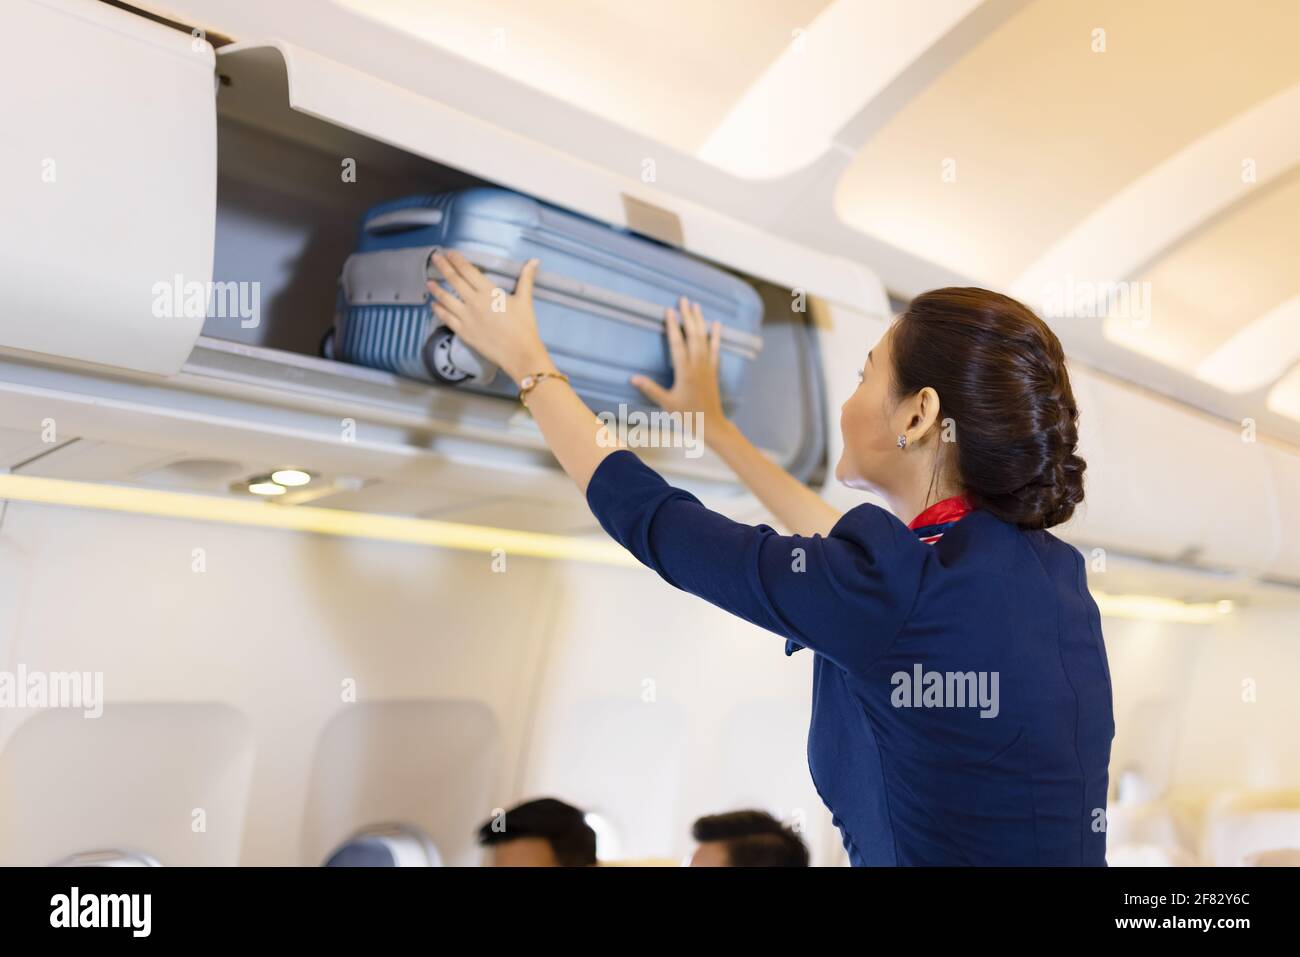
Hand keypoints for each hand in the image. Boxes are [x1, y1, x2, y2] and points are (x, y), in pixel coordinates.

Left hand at [427, 250, 552, 381]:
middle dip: (443, 267)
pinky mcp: (463, 332)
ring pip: (446, 299)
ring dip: (436, 289)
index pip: (468, 270)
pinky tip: (434, 305)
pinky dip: (438, 310)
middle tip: (435, 257)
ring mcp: (466, 318)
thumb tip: (534, 261)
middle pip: (454, 280)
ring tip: (429, 281)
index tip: (449, 252)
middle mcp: (474, 302)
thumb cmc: (524, 327)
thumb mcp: (525, 300)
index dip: (457, 260)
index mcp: (489, 292)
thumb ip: (526, 278)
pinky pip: (446, 319)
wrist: (519, 353)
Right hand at [633, 298, 727, 426]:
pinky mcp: (714, 369)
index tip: (669, 311)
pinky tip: (715, 324)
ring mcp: (707, 366)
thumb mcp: (666, 403)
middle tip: (683, 300)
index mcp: (684, 371)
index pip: (677, 344)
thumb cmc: (687, 415)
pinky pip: (715, 348)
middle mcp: (697, 364)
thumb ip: (650, 389)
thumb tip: (632, 378)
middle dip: (688, 316)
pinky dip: (715, 335)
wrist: (711, 424)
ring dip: (700, 321)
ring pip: (704, 338)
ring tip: (696, 305)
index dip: (673, 326)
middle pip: (692, 335)